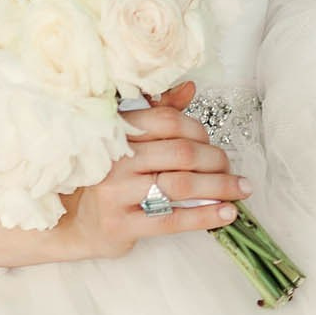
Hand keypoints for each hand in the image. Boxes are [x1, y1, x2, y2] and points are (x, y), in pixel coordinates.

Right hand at [60, 82, 247, 261]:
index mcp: (118, 129)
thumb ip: (158, 112)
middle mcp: (117, 157)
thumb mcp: (127, 139)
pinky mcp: (121, 224)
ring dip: (219, 186)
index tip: (213, 142)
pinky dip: (206, 216)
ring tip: (240, 189)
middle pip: (180, 152)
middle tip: (232, 169)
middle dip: (216, 160)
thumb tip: (190, 89)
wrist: (75, 219)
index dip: (199, 130)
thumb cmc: (109, 174)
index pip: (169, 120)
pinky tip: (227, 213)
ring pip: (181, 184)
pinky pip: (172, 220)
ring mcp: (117, 192)